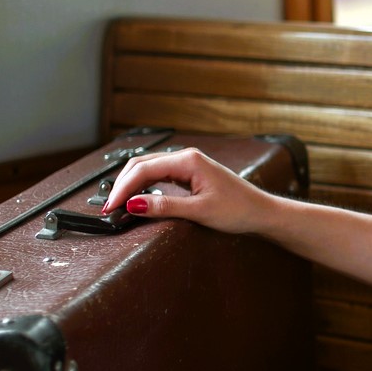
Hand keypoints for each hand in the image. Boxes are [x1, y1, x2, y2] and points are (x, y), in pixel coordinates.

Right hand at [98, 146, 275, 235]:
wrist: (262, 212)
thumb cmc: (239, 209)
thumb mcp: (199, 211)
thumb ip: (165, 206)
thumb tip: (134, 204)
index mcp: (188, 160)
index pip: (143, 170)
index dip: (123, 188)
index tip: (111, 206)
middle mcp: (186, 158)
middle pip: (142, 165)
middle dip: (123, 184)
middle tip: (109, 207)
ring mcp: (188, 165)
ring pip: (149, 169)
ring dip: (131, 184)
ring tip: (118, 204)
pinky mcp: (190, 175)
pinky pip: (159, 176)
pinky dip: (144, 186)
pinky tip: (137, 199)